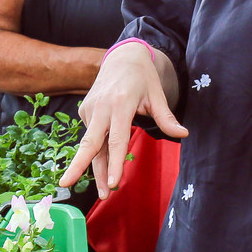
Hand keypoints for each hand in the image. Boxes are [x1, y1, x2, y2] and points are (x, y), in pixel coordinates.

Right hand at [59, 43, 187, 190]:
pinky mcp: (84, 111)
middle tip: (67, 186)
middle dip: (78, 166)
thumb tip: (183, 134)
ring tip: (103, 193)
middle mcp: (101, 108)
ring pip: (90, 145)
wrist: (121, 58)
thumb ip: (166, 118)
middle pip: (89, 143)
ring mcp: (90, 109)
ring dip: (92, 169)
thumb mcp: (156, 95)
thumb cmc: (142, 78)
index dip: (115, 163)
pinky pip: (92, 137)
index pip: (117, 140)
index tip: (113, 183)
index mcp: (120, 104)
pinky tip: (106, 164)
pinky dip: (97, 153)